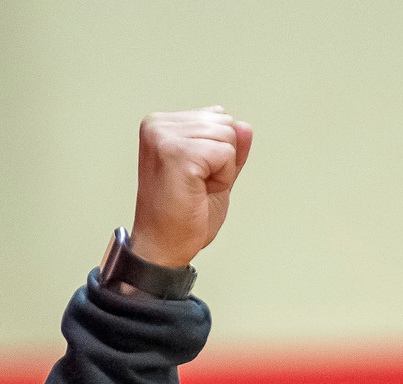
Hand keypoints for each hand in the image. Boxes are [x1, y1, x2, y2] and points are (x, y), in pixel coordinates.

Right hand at [130, 106, 252, 268]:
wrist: (163, 248)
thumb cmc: (180, 217)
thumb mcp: (214, 175)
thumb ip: (229, 149)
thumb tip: (244, 126)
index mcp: (162, 125)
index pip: (216, 117)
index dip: (218, 153)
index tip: (193, 177)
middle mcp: (158, 125)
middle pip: (224, 123)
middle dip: (222, 159)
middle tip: (196, 186)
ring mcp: (165, 137)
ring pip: (227, 136)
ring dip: (221, 170)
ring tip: (195, 189)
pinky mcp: (177, 153)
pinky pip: (225, 153)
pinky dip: (222, 177)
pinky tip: (197, 191)